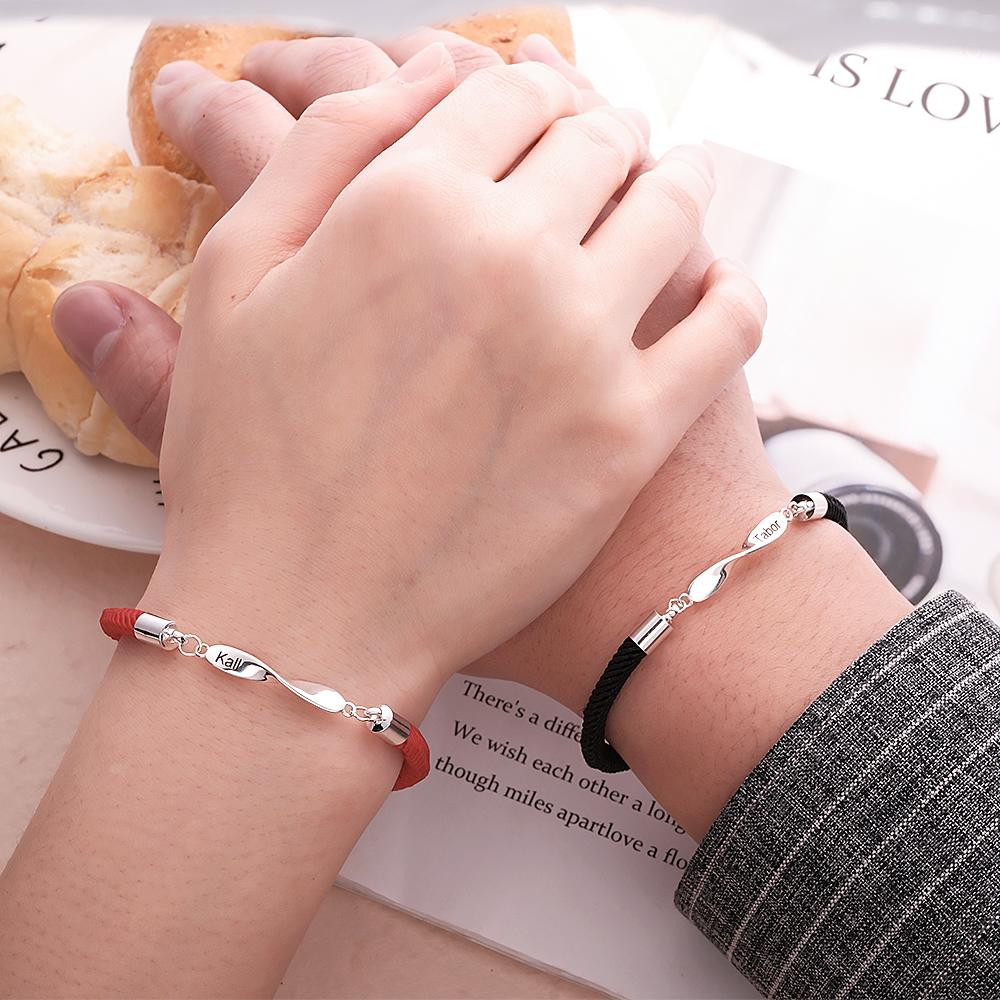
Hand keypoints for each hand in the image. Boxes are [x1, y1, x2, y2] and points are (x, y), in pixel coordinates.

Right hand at [82, 43, 760, 720]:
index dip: (520, 97)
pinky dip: (732, 288)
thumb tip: (415, 80)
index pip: (505, 92)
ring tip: (664, 194)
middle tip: (598, 152)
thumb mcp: (231, 282)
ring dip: (673, 183)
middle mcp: (506, 255)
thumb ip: (319, 156)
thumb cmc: (255, 466)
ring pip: (673, 204)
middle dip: (597, 133)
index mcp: (405, 204)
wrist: (306, 621)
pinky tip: (715, 287)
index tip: (527, 120)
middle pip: (597, 137)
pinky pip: (728, 321)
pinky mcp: (633, 433)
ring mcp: (583, 345)